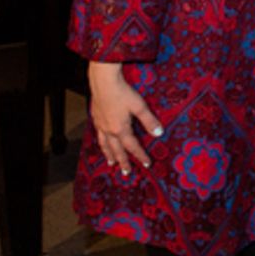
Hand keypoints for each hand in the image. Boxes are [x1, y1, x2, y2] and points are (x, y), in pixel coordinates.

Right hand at [88, 61, 162, 175]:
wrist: (103, 82)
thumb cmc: (122, 93)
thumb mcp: (139, 107)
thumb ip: (149, 121)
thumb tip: (159, 133)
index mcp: (120, 129)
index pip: (132, 147)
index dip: (140, 155)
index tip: (147, 164)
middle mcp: (109, 130)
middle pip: (117, 150)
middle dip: (123, 161)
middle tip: (126, 172)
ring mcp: (100, 125)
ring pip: (105, 145)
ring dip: (109, 155)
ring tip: (111, 163)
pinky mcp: (95, 118)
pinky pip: (98, 136)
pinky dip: (101, 143)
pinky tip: (102, 142)